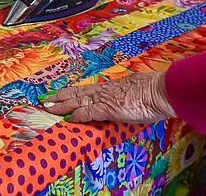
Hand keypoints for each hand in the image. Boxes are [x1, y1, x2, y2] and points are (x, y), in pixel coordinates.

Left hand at [41, 71, 174, 124]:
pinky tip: (68, 119)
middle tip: (45, 99)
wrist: (160, 91)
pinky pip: (88, 112)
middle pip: (76, 92)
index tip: (60, 94)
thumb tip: (124, 100)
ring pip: (77, 100)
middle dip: (59, 96)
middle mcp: (104, 90)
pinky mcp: (108, 108)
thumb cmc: (152, 92)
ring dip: (61, 105)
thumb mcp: (134, 91)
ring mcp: (105, 99)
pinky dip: (77, 116)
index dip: (71, 92)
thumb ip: (125, 96)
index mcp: (110, 87)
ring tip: (48, 107)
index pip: (85, 89)